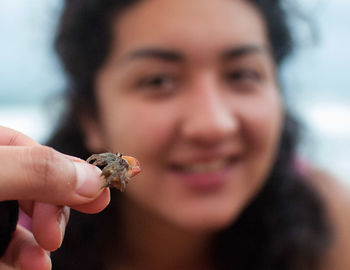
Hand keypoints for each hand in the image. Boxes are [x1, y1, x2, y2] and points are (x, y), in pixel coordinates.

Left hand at [0, 126, 109, 269]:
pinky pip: (10, 238)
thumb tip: (94, 180)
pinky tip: (29, 264)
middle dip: (55, 213)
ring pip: (26, 217)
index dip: (72, 177)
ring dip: (40, 241)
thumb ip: (37, 170)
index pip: (41, 154)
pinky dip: (24, 253)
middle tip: (53, 239)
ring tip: (39, 262)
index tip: (97, 202)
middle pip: (39, 186)